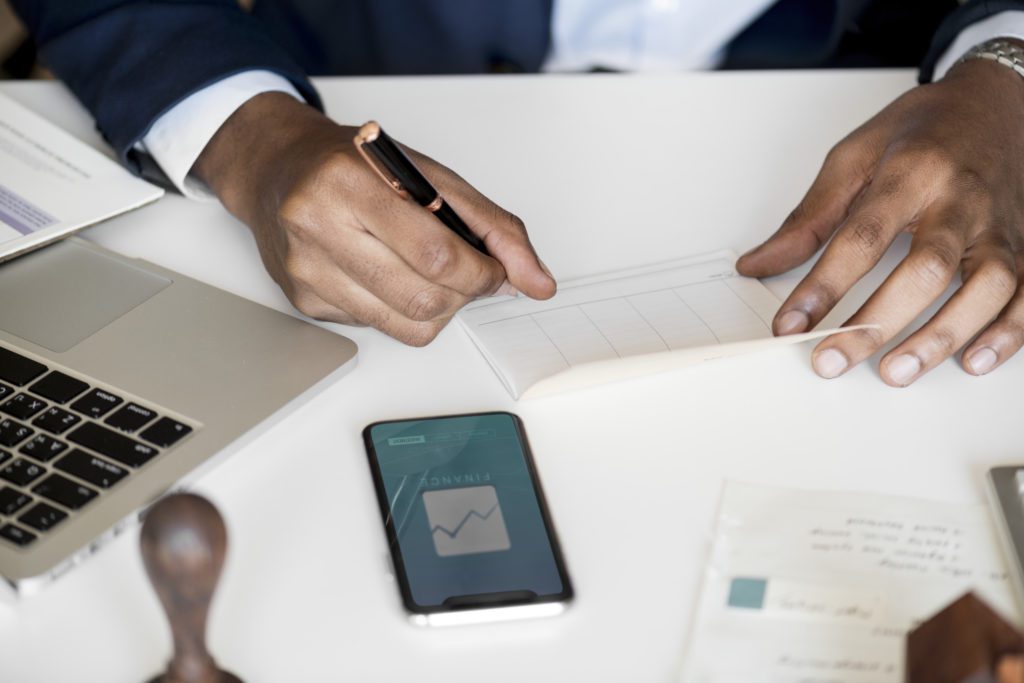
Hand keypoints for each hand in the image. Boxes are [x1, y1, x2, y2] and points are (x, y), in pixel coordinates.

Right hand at [193, 92, 555, 344]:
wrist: (278, 170)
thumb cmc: (356, 167)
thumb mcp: (430, 176)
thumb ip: (493, 227)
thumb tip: (536, 281)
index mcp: (350, 181)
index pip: (437, 255)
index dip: (482, 273)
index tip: (495, 270)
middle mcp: (317, 225)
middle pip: (424, 298)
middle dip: (464, 294)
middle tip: (469, 273)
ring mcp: (306, 269)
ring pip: (406, 325)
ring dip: (439, 308)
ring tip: (433, 275)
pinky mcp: (303, 302)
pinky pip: (380, 329)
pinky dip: (401, 311)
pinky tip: (389, 275)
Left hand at [737, 55, 1023, 385]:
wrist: (997, 102)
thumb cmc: (922, 131)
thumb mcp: (854, 156)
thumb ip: (808, 218)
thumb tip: (757, 265)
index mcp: (912, 172)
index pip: (861, 236)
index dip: (823, 286)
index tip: (789, 324)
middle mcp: (962, 200)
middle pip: (927, 267)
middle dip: (877, 321)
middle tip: (832, 360)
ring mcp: (1001, 225)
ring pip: (986, 286)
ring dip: (943, 335)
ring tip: (896, 372)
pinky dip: (1009, 332)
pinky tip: (973, 361)